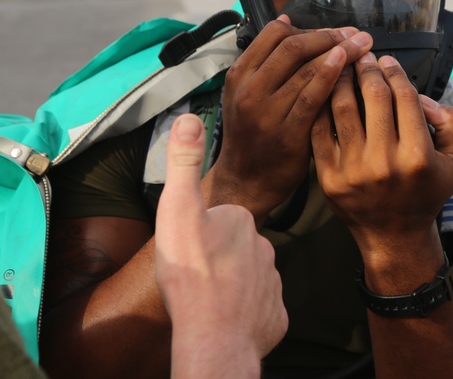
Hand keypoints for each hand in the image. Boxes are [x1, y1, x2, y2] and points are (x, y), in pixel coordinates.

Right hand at [156, 114, 287, 377]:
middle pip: (238, 248)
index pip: (224, 219)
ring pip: (250, 279)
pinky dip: (244, 312)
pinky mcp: (275, 317)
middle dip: (220, 258)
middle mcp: (264, 248)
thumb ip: (184, 162)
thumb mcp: (178, 207)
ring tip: (209, 296)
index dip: (204, 231)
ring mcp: (272, 284)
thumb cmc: (191, 272)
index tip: (190, 244)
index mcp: (240, 219)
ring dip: (232, 285)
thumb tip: (190, 117)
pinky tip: (226, 317)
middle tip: (197, 272)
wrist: (213, 335)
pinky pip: (259, 309)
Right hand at [209, 17, 372, 220]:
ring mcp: (266, 111)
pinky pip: (311, 97)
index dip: (309, 28)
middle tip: (355, 34)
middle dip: (329, 36)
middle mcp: (250, 88)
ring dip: (339, 51)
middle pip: (292, 46)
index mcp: (240, 74)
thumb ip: (267, 62)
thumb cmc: (253, 135)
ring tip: (362, 46)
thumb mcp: (247, 93)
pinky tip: (347, 67)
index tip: (334, 31)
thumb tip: (288, 22)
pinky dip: (331, 76)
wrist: (245, 181)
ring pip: (305, 68)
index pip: (274, 33)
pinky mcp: (286, 132)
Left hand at [310, 54, 452, 267]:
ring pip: (342, 108)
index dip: (394, 72)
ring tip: (340, 65)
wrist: (394, 236)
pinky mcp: (328, 178)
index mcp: (418, 156)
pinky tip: (323, 92)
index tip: (386, 60)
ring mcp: (353, 171)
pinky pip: (320, 131)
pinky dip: (320, 106)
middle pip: (372, 97)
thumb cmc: (427, 192)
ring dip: (340, 80)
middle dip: (366, 68)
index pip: (404, 97)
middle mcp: (385, 163)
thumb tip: (422, 96)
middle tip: (361, 55)